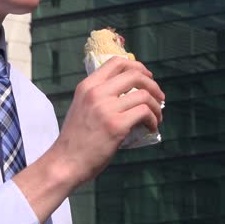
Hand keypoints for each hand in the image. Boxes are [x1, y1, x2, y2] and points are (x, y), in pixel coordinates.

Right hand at [52, 56, 164, 186]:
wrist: (65, 162)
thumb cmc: (75, 139)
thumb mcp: (82, 107)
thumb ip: (99, 96)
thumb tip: (128, 92)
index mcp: (87, 86)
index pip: (116, 61)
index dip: (137, 66)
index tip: (147, 77)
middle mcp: (96, 93)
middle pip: (135, 74)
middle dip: (152, 84)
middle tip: (159, 96)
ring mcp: (107, 108)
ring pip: (144, 95)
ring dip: (156, 105)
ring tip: (157, 116)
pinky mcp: (117, 125)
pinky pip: (144, 112)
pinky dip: (154, 119)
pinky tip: (152, 127)